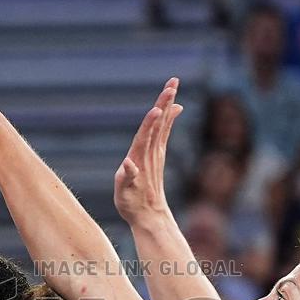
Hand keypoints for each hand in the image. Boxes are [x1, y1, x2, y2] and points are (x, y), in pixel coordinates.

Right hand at [114, 78, 182, 225]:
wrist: (150, 217)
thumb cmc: (133, 206)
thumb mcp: (123, 195)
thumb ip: (125, 179)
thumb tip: (128, 165)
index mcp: (140, 160)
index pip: (146, 137)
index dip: (151, 122)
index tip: (159, 108)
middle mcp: (150, 154)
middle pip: (158, 124)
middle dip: (164, 102)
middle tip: (173, 82)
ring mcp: (155, 154)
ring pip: (163, 124)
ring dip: (168, 104)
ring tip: (173, 86)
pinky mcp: (157, 156)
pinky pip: (164, 132)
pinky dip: (169, 118)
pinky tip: (175, 107)